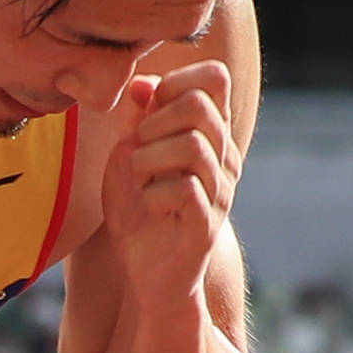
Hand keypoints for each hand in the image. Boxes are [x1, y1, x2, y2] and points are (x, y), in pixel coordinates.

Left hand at [100, 59, 236, 290]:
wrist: (148, 274)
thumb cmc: (139, 213)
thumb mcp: (129, 158)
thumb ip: (137, 120)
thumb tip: (143, 82)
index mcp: (209, 135)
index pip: (214, 78)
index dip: (174, 81)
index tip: (145, 108)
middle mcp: (223, 158)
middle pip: (199, 104)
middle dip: (154, 119)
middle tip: (136, 147)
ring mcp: (220, 191)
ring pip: (191, 145)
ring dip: (148, 158)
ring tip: (139, 177)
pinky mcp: (207, 224)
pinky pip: (184, 189)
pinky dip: (153, 193)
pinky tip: (148, 205)